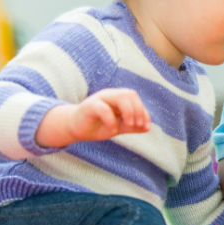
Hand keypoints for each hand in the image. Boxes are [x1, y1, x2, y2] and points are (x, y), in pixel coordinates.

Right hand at [35, 88, 150, 147]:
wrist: (75, 130)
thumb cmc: (97, 126)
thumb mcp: (117, 127)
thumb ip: (131, 127)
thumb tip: (148, 128)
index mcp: (118, 98)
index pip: (135, 99)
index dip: (144, 112)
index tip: (146, 127)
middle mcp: (110, 95)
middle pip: (130, 94)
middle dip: (138, 110)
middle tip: (137, 125)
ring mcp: (99, 98)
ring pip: (120, 97)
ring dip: (129, 111)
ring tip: (129, 125)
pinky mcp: (89, 106)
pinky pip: (103, 108)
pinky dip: (111, 120)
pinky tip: (112, 130)